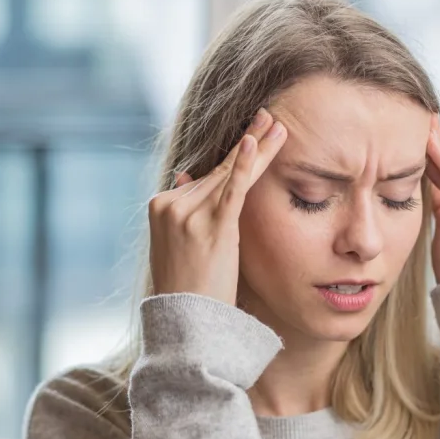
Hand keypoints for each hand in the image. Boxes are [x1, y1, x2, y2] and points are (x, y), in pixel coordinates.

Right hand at [148, 108, 286, 304]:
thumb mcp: (176, 243)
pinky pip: (231, 189)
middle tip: (269, 116)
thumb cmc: (186, 288)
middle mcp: (171, 205)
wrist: (186, 322)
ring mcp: (188, 214)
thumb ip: (181, 207)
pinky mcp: (211, 227)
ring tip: (278, 126)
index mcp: (161, 206)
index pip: (204, 178)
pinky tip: (254, 142)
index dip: (232, 159)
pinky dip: (244, 164)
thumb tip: (185, 172)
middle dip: (248, 143)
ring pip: (229, 175)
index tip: (250, 136)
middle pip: (219, 169)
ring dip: (257, 148)